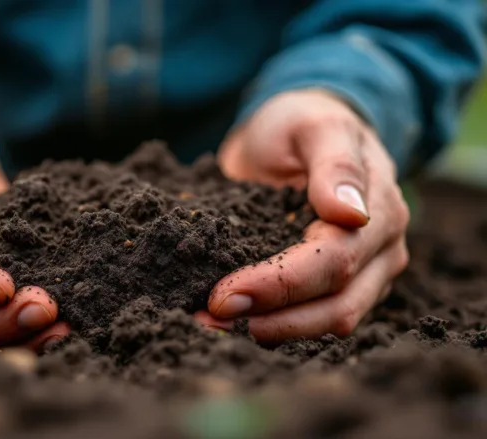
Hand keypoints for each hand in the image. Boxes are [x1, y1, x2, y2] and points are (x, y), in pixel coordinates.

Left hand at [195, 90, 409, 342]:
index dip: (280, 284)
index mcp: (379, 211)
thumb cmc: (303, 123)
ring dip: (271, 331)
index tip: (225, 296)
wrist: (294, 134)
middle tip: (211, 319)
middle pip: (336, 306)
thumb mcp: (315, 125)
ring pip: (326, 323)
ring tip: (213, 325)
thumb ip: (335, 164)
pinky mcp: (336, 287)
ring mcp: (364, 275)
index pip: (333, 262)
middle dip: (273, 320)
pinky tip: (228, 321)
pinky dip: (271, 325)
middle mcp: (380, 251)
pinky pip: (310, 318)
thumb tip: (351, 213)